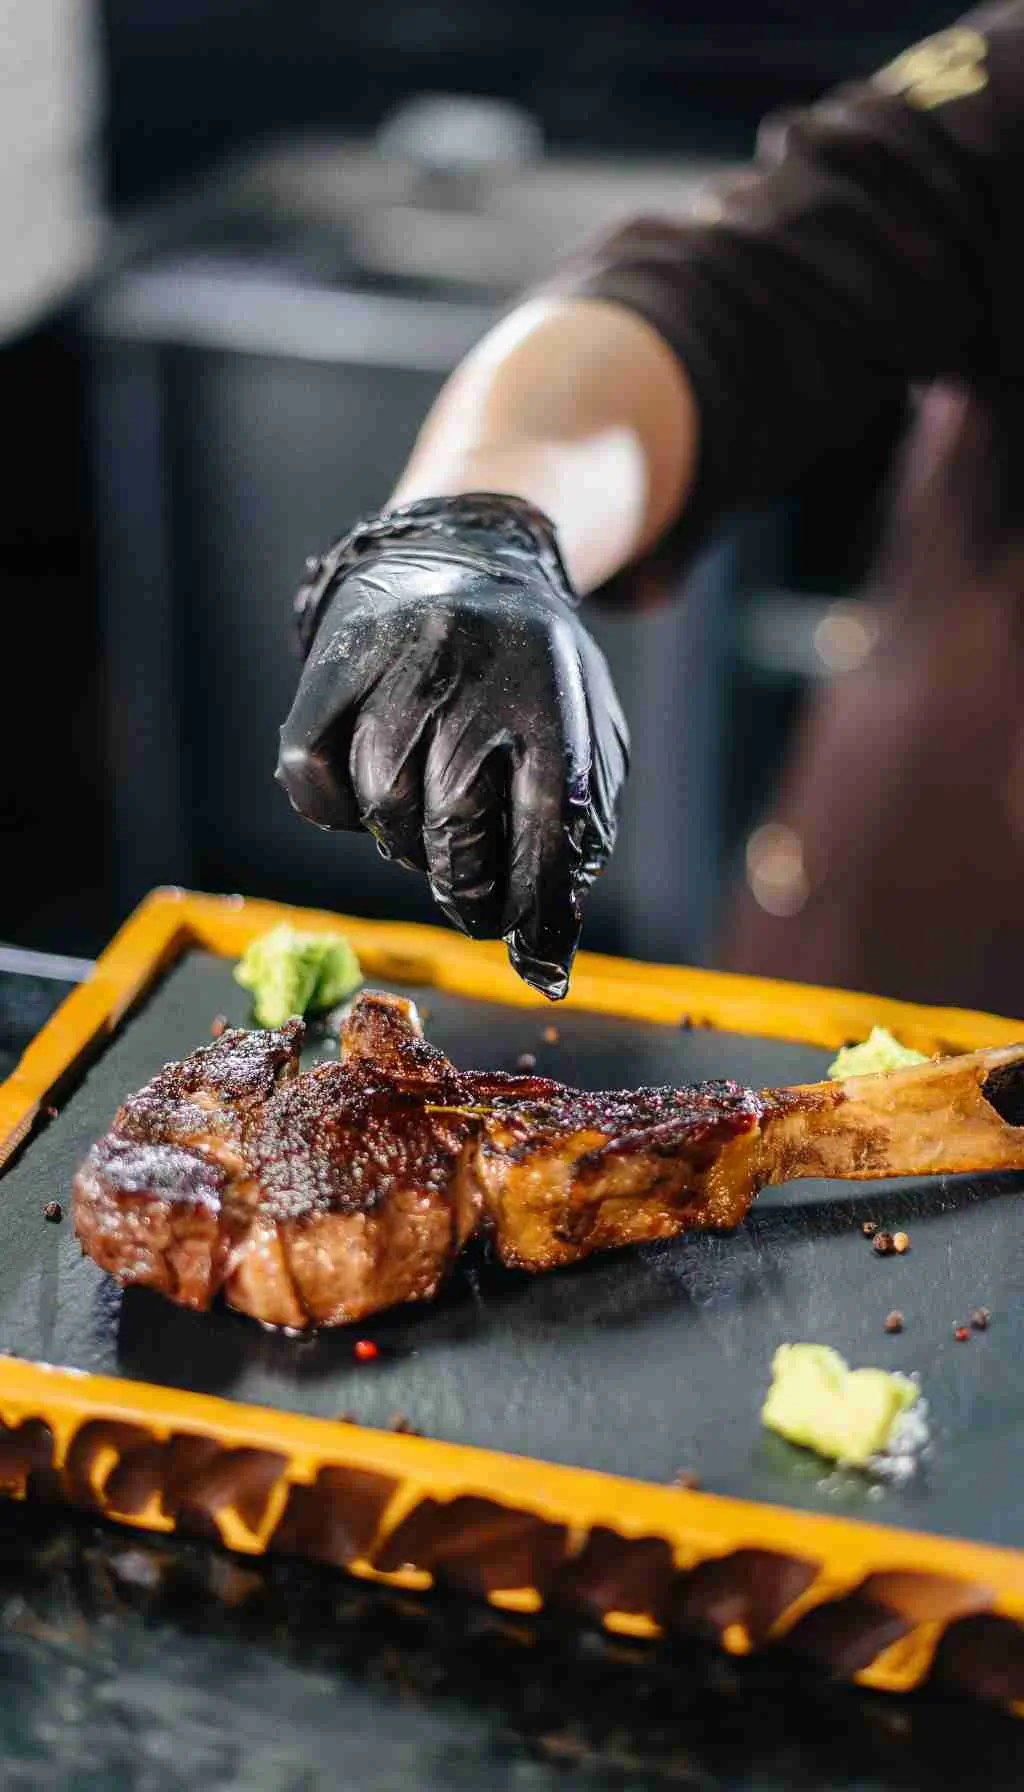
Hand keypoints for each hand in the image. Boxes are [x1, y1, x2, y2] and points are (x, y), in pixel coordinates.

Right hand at [276, 494, 628, 997]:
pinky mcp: (329, 669)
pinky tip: (370, 790)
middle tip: (474, 900)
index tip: (537, 964)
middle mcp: (474, 677)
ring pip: (383, 806)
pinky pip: (313, 782)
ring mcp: (396, 666)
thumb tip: (547, 958)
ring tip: (429, 820)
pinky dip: (337, 809)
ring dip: (404, 841)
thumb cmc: (528, 678)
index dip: (538, 909)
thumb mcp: (582, 733)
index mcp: (552, 698)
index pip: (547, 826)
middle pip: (454, 827)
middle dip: (466, 889)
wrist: (456, 559)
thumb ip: (576, 834)